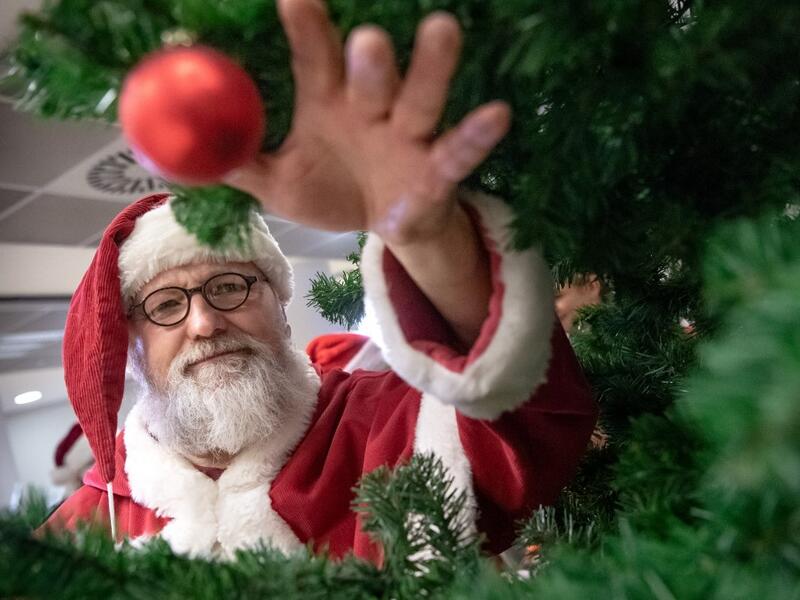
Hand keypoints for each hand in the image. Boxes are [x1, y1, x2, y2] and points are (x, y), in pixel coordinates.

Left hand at [226, 0, 510, 246]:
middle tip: (365, 36)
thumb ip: (239, 163)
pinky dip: (475, 135)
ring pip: (421, 100)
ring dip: (429, 69)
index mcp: (328, 104)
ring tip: (442, 28)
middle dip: (368, 59)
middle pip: (370, 77)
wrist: (378, 224)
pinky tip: (497, 113)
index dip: (305, 28)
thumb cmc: (329, 189)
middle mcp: (370, 110)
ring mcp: (408, 137)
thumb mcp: (278, 184)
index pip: (314, 60)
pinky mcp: (437, 171)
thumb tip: (183, 147)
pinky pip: (457, 152)